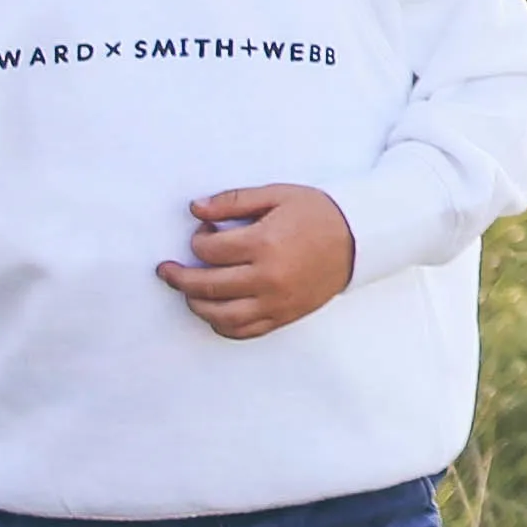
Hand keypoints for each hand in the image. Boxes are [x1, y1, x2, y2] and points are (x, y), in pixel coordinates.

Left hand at [161, 183, 356, 339]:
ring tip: (188, 292)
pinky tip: (214, 312)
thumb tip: (195, 209)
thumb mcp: (277, 195)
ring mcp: (275, 302)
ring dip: (196, 304)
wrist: (359, 240)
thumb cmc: (318, 213)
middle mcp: (267, 278)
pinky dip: (221, 325)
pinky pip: (243, 331)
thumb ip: (234, 201)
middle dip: (179, 277)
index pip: (209, 250)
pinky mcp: (283, 316)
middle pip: (206, 286)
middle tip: (167, 270)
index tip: (203, 232)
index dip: (197, 240)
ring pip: (219, 315)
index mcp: (264, 243)